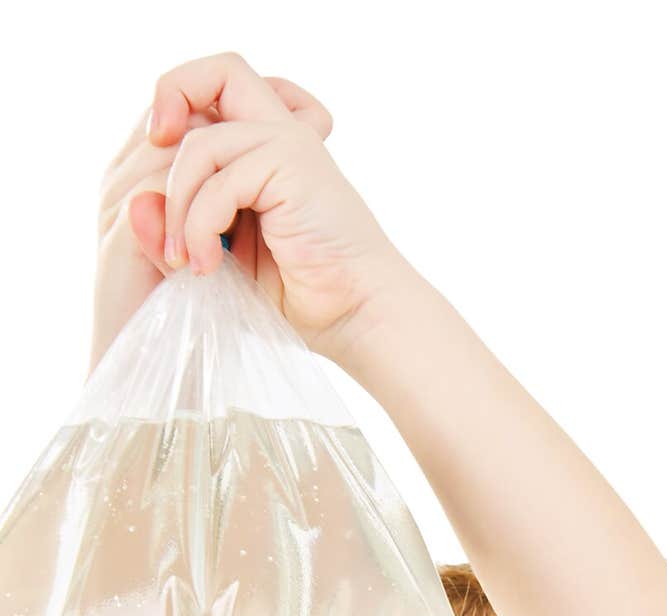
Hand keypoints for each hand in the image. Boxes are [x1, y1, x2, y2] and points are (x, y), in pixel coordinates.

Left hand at [144, 50, 408, 362]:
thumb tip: (134, 203)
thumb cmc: (299, 296)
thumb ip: (180, 229)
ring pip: (201, 139)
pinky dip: (199, 226)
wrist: (356, 316)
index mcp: (267, 151)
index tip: (154, 193)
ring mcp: (289, 144)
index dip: (172, 122)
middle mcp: (280, 136)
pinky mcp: (293, 162)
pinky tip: (206, 266)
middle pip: (216, 72)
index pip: (211, 98)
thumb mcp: (224, 258)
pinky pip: (219, 178)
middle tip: (150, 165)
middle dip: (167, 101)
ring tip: (183, 259)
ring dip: (178, 204)